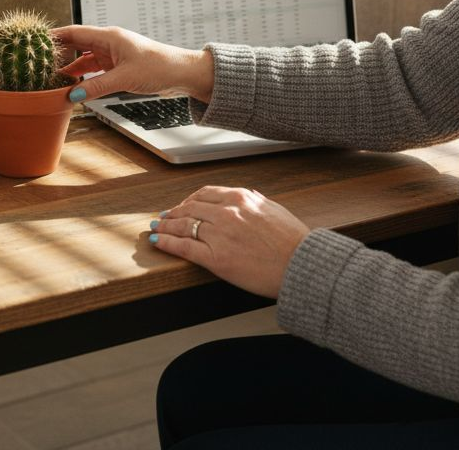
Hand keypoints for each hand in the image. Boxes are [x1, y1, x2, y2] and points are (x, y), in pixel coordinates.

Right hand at [52, 25, 213, 102]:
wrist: (182, 73)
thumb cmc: (159, 68)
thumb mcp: (123, 79)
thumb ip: (95, 87)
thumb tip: (71, 96)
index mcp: (109, 37)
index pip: (74, 33)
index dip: (54, 37)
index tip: (35, 42)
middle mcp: (109, 43)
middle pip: (76, 44)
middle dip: (58, 54)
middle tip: (38, 65)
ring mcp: (113, 54)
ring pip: (84, 59)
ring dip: (69, 68)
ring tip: (51, 78)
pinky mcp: (119, 66)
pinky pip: (94, 69)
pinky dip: (83, 76)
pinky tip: (73, 85)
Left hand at [150, 186, 309, 298]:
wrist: (302, 265)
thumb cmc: (294, 241)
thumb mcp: (276, 209)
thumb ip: (257, 201)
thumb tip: (248, 195)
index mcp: (241, 198)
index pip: (205, 193)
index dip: (189, 200)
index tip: (182, 205)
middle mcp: (227, 212)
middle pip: (190, 208)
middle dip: (174, 213)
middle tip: (164, 218)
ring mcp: (220, 234)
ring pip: (183, 225)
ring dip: (165, 226)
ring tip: (156, 228)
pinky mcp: (216, 258)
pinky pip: (184, 247)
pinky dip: (167, 243)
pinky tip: (158, 242)